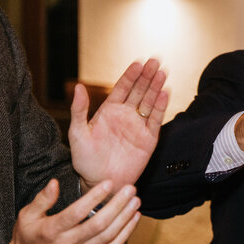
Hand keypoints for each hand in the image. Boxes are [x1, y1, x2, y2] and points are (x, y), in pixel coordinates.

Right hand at [0, 179, 141, 243]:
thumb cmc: (27, 238)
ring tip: (135, 201)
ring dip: (125, 218)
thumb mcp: (26, 216)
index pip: (76, 213)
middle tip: (130, 189)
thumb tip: (54, 183)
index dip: (94, 197)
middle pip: (98, 224)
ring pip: (108, 237)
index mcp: (51, 231)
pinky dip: (126, 234)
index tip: (108, 183)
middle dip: (117, 205)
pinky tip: (134, 219)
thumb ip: (42, 199)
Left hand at [70, 59, 168, 189]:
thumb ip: (79, 110)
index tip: (138, 63)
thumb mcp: (78, 133)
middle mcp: (125, 116)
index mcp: (109, 112)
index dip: (130, 75)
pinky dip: (161, 106)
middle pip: (139, 91)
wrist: (101, 182)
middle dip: (147, 76)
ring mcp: (138, 126)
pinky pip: (156, 119)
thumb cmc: (85, 160)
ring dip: (156, 87)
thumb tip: (77, 86)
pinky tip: (165, 94)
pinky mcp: (149, 139)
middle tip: (155, 62)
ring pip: (149, 102)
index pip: (122, 88)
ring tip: (163, 73)